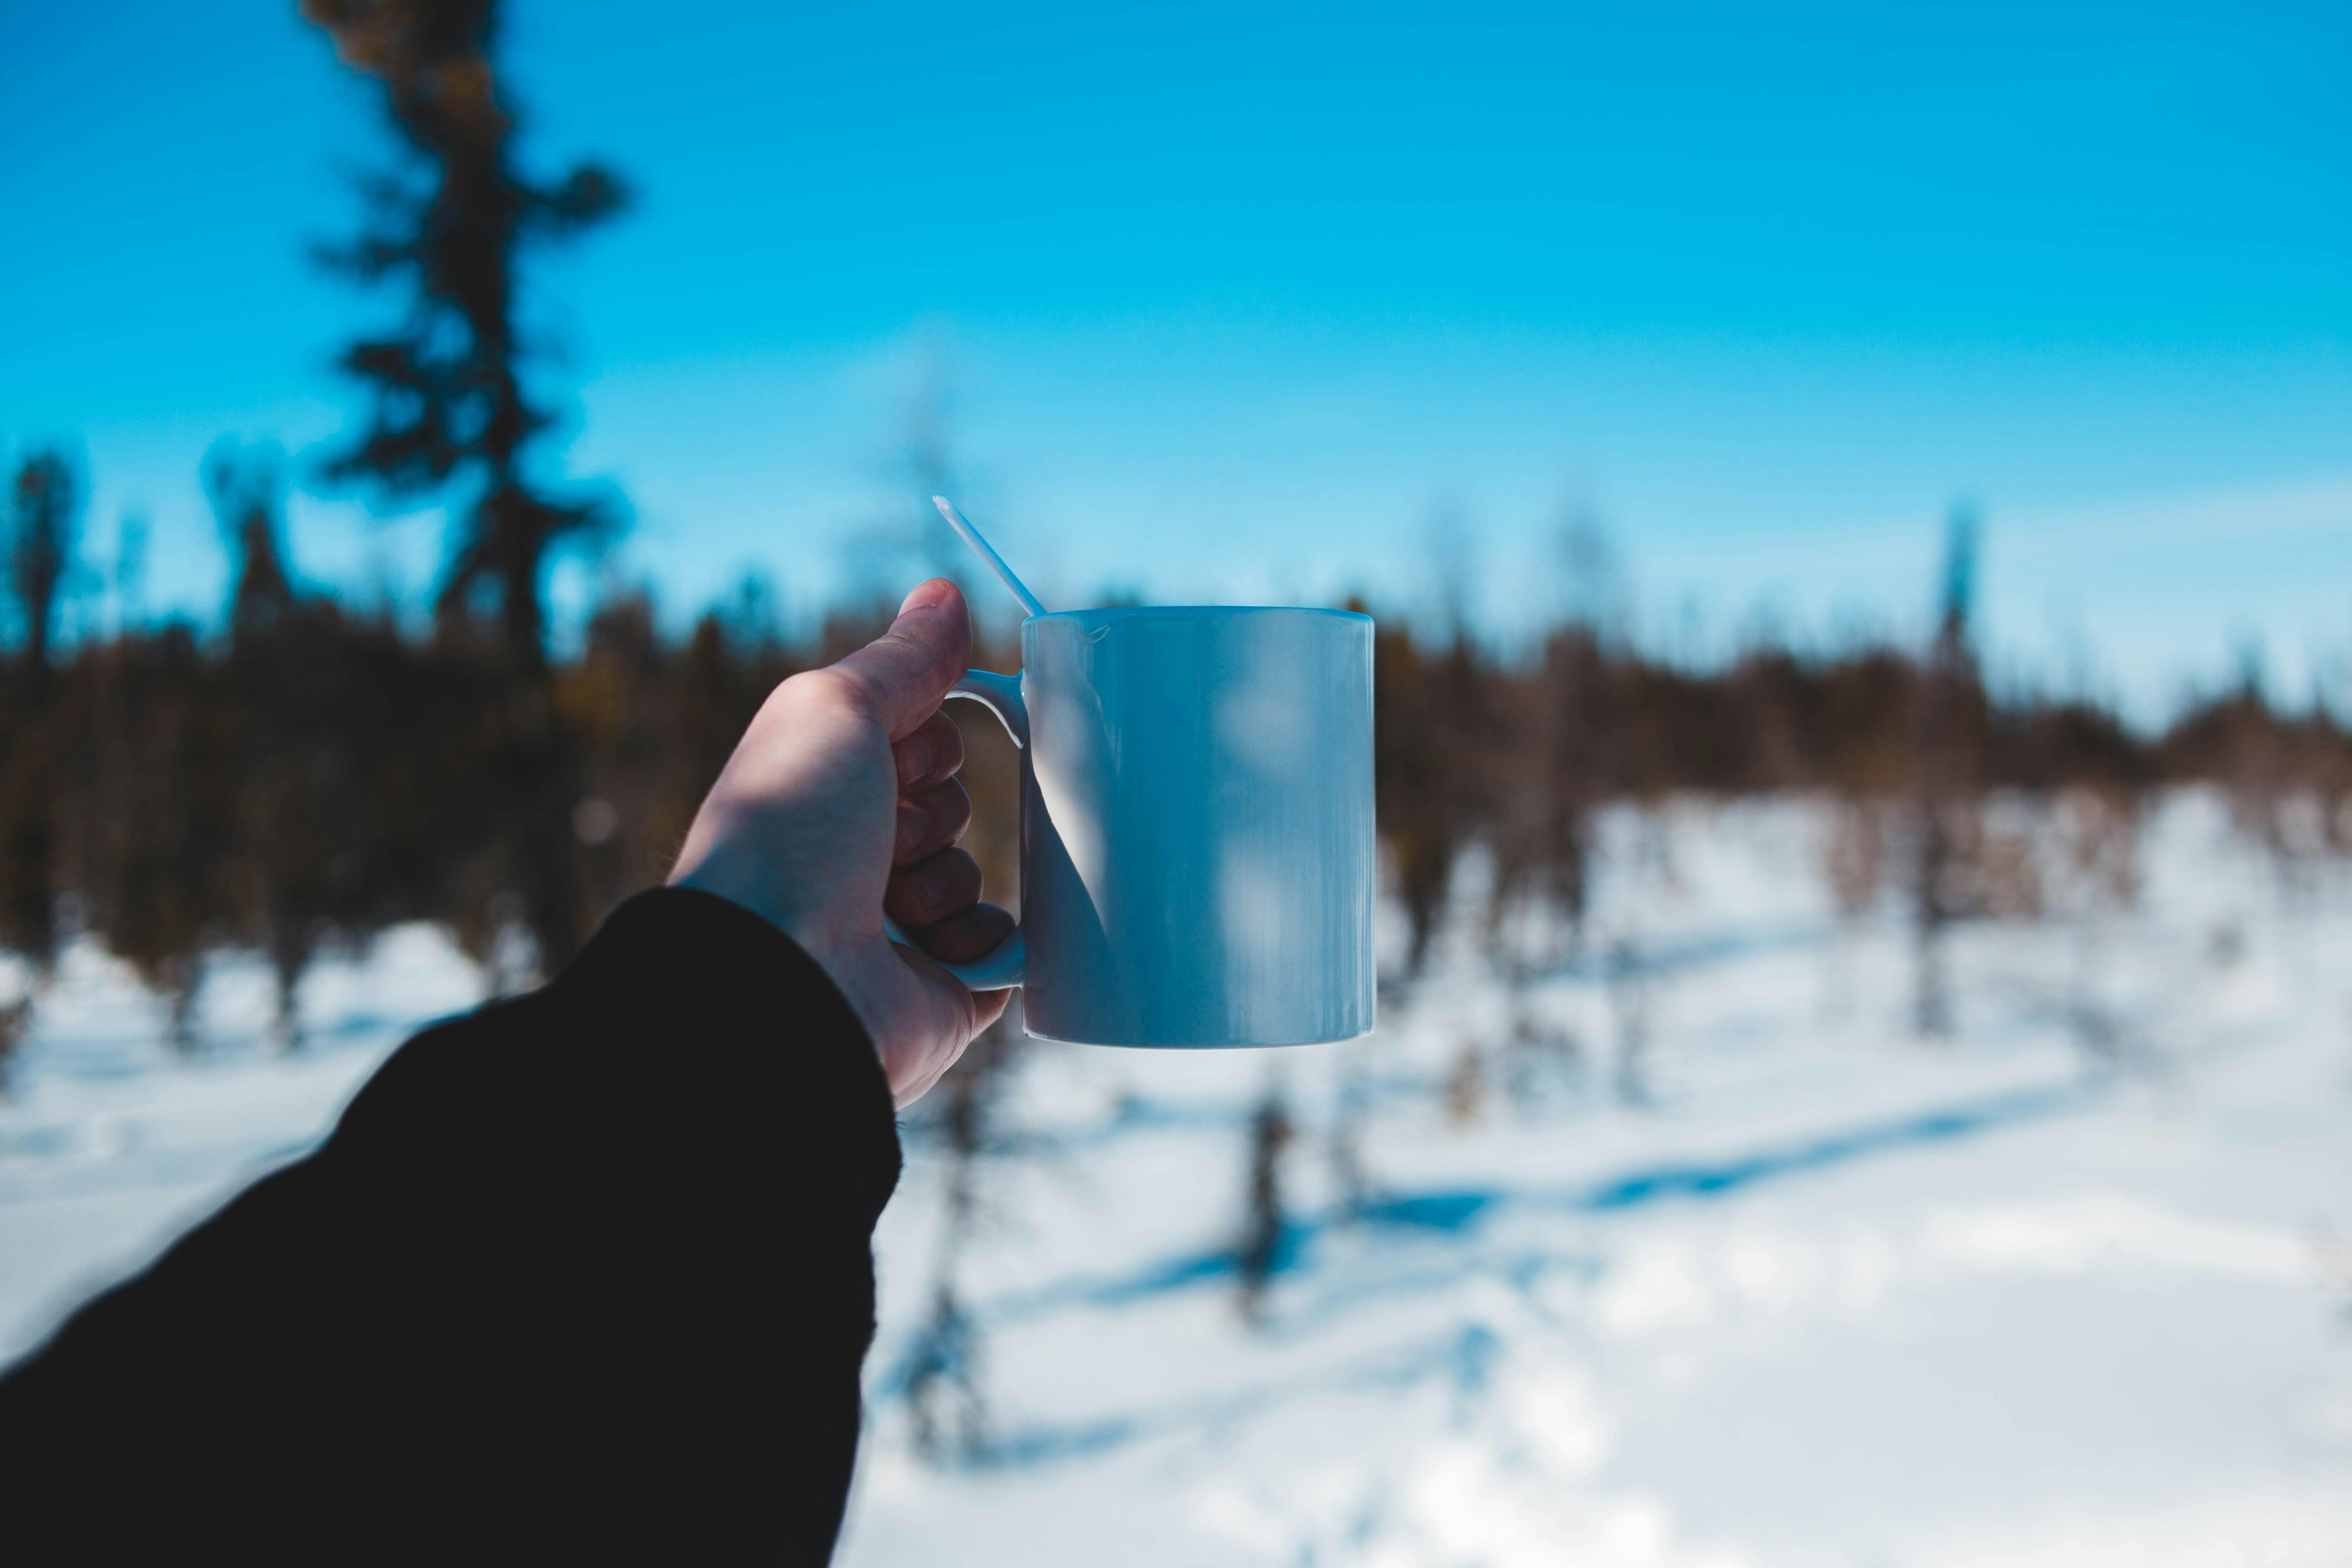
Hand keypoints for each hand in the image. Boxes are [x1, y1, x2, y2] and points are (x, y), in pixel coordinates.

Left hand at [668, 579, 1015, 1105]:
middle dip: (931, 814)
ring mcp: (892, 930)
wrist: (780, 976)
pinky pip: (1002, 948)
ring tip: (893, 908)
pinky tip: (934, 951)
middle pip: (951, 804)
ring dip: (945, 881)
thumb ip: (901, 658)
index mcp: (820, 793)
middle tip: (881, 842)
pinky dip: (980, 943)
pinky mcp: (937, 994)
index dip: (921, 745)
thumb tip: (946, 595)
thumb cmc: (788, 833)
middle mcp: (848, 860)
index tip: (892, 763)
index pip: (920, 743)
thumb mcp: (836, 709)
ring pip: (972, 874)